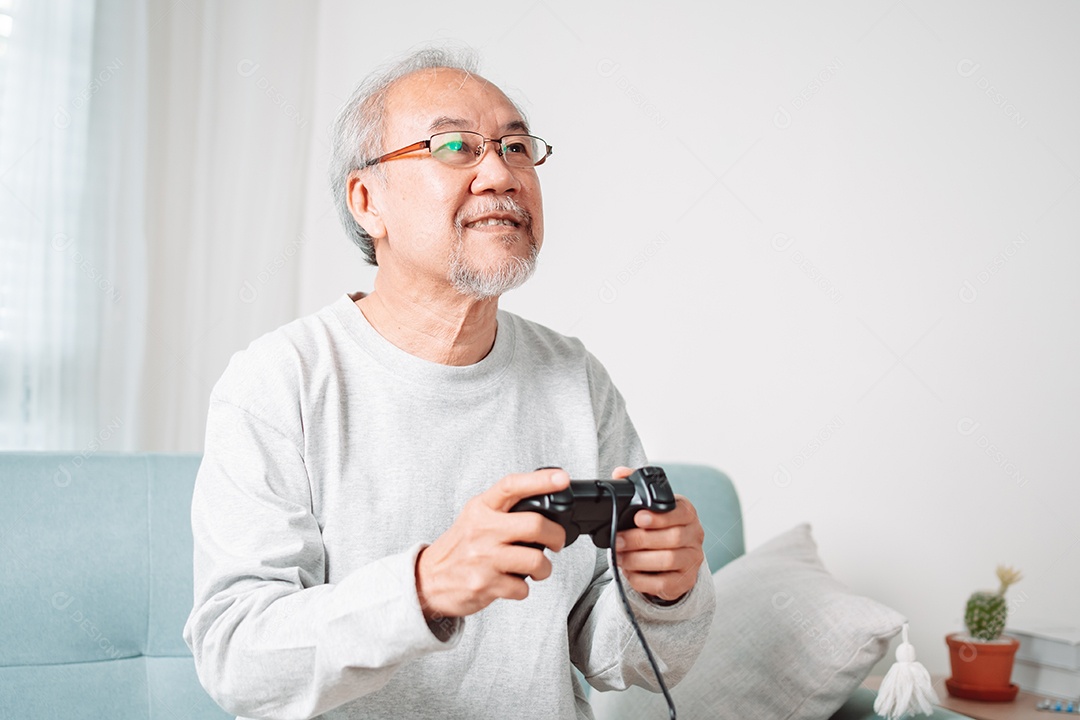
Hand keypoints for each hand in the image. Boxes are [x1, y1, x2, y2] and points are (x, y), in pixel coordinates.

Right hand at [415, 469, 569, 620]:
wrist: (428, 580)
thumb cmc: (459, 548)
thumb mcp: (475, 517)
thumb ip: (503, 509)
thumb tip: (543, 502)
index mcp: (481, 509)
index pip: (512, 486)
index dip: (540, 480)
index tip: (561, 478)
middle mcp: (482, 530)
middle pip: (535, 525)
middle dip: (557, 536)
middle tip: (557, 542)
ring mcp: (484, 558)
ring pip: (536, 561)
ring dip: (544, 569)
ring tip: (537, 569)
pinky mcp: (485, 584)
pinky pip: (522, 588)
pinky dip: (523, 589)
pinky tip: (512, 583)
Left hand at [611, 466, 705, 602]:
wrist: (674, 560)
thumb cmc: (659, 528)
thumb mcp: (651, 507)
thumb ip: (635, 487)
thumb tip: (619, 473)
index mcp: (687, 513)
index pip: (681, 512)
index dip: (660, 516)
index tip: (638, 518)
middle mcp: (695, 536)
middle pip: (673, 538)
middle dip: (640, 540)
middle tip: (617, 541)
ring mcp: (693, 560)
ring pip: (669, 561)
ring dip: (639, 559)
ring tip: (619, 557)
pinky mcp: (685, 581)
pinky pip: (664, 584)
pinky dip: (643, 579)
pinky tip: (629, 572)